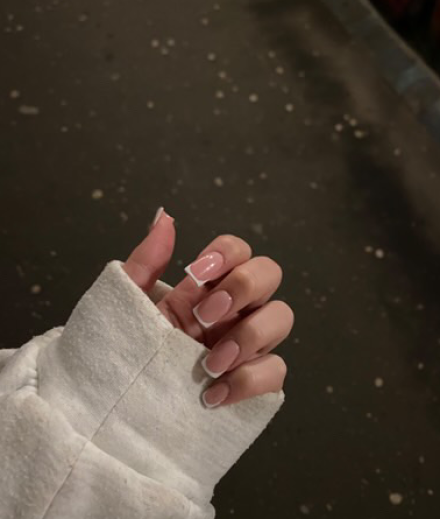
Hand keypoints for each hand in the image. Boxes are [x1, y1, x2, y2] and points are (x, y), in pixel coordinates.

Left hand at [123, 208, 293, 407]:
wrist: (120, 409)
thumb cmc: (125, 352)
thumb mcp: (128, 305)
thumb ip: (146, 261)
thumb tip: (165, 217)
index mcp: (206, 289)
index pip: (238, 250)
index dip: (227, 253)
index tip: (198, 273)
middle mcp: (233, 311)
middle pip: (270, 273)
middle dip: (243, 287)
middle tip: (203, 316)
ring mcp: (247, 346)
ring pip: (282, 318)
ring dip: (248, 336)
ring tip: (207, 363)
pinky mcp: (255, 384)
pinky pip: (276, 371)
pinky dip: (248, 381)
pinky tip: (212, 395)